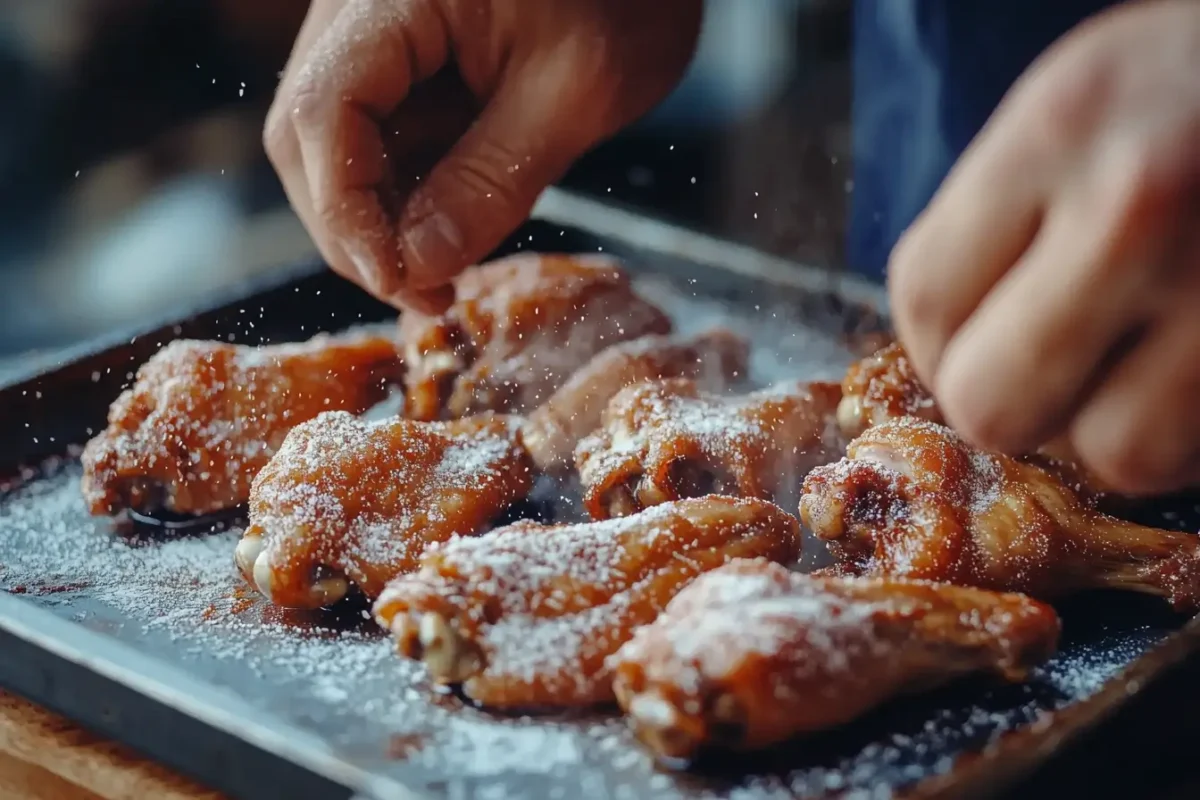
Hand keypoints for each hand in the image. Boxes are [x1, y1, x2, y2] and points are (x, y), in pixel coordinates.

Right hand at [264, 0, 700, 312]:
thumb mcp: (577, 93)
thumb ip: (491, 181)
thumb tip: (418, 267)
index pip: (324, 112)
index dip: (348, 213)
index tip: (401, 282)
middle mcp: (358, 6)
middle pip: (310, 134)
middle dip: (358, 228)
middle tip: (426, 296)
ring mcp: (372, 30)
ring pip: (337, 144)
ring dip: (382, 218)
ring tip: (445, 273)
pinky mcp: (398, 55)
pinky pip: (380, 134)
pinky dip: (408, 191)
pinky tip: (449, 228)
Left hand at [888, 0, 1199, 494]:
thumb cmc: (1191, 90)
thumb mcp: (1074, 106)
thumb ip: (997, 216)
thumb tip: (942, 352)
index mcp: (1059, 129)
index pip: (927, 298)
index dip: (934, 342)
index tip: (969, 335)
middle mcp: (1138, 204)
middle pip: (994, 404)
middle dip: (1008, 401)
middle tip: (1044, 364)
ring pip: (1115, 454)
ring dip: (1108, 431)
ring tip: (1130, 369)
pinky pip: (1197, 452)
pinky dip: (1182, 433)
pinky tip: (1185, 372)